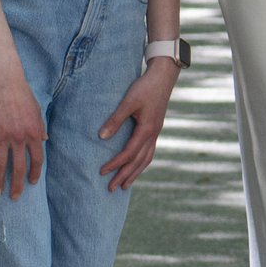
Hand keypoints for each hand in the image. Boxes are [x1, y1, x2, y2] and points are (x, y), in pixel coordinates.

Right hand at [0, 62, 48, 197]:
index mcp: (33, 133)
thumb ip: (40, 127)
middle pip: (18, 167)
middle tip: (15, 197)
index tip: (30, 183)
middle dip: (17, 185)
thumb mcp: (37, 110)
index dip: (34, 173)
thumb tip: (45, 140)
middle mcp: (19, 137)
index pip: (36, 160)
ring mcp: (2, 135)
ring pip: (0, 164)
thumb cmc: (23, 93)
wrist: (5, 80)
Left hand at [97, 60, 175, 191]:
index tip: (102, 172)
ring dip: (135, 173)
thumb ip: (115, 120)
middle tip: (111, 189)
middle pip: (138, 162)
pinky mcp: (155, 129)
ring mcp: (156, 133)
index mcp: (146, 130)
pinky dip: (142, 163)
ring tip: (125, 185)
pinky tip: (136, 166)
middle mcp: (153, 135)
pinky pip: (149, 152)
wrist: (163, 77)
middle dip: (124, 176)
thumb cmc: (145, 87)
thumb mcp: (128, 102)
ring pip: (146, 159)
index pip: (128, 153)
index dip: (115, 164)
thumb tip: (102, 137)